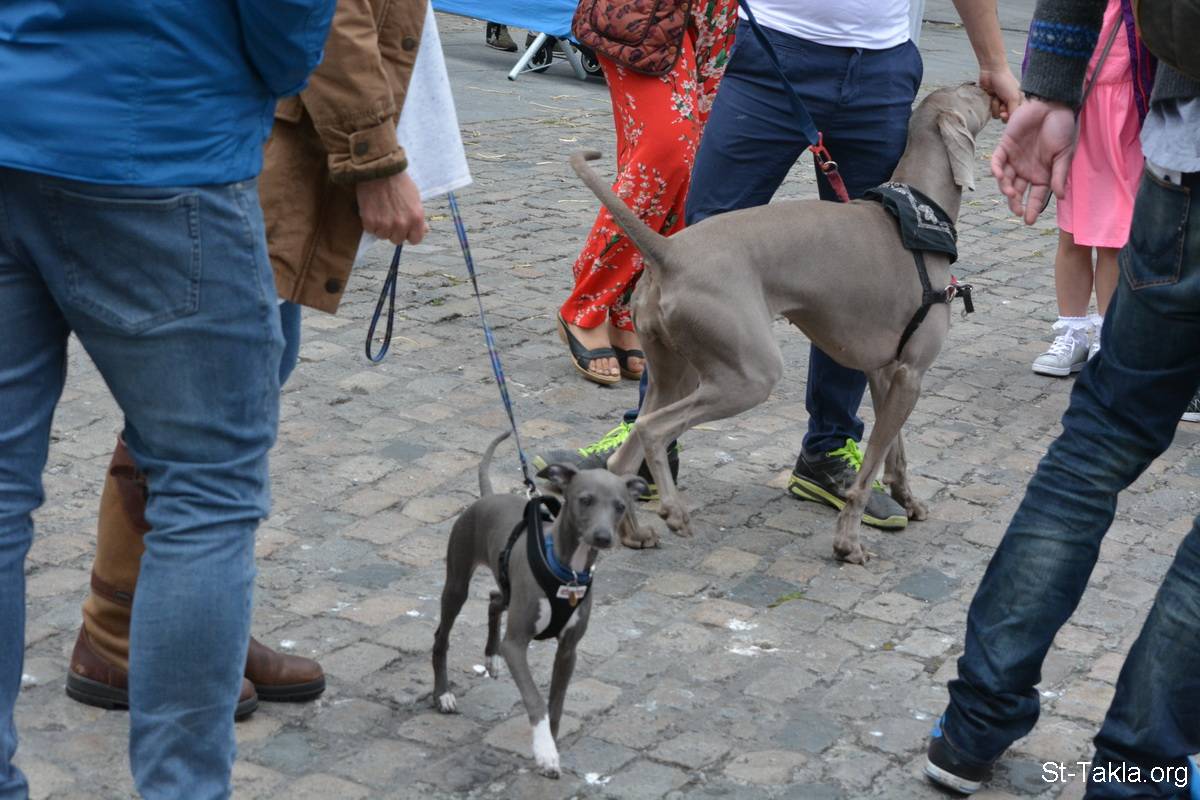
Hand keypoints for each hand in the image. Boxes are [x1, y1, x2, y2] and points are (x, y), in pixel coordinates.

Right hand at [355, 171, 427, 244]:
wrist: (380, 170)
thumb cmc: (399, 182)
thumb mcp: (415, 198)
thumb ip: (418, 217)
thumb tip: (425, 230)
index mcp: (416, 219)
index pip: (415, 240)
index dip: (409, 233)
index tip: (405, 228)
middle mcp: (402, 224)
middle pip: (397, 240)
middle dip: (394, 231)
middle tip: (390, 217)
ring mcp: (385, 224)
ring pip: (383, 236)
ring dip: (381, 227)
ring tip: (380, 211)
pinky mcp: (370, 222)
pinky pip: (370, 230)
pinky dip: (370, 223)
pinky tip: (372, 210)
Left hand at [979, 65, 1021, 121]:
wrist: (991, 72)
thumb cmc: (1005, 82)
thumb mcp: (1013, 98)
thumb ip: (1014, 111)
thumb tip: (1012, 123)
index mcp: (1020, 102)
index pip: (1017, 116)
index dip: (1010, 116)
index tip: (1006, 112)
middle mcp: (1011, 104)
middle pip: (1006, 118)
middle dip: (1002, 112)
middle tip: (1001, 103)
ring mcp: (1000, 104)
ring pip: (997, 116)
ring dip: (995, 107)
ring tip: (996, 97)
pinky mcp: (991, 103)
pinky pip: (990, 112)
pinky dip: (990, 105)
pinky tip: (991, 96)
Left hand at [990, 98, 1076, 224]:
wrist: (1053, 103)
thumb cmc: (1063, 127)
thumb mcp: (1064, 154)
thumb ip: (1059, 174)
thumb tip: (1059, 197)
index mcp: (1042, 174)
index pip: (1036, 196)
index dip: (1033, 208)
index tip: (1029, 221)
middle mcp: (1027, 169)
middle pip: (1018, 191)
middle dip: (1015, 203)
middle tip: (1017, 210)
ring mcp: (1015, 159)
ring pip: (1006, 179)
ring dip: (1006, 187)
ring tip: (1011, 192)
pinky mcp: (1005, 146)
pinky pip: (997, 161)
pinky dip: (996, 169)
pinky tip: (999, 175)